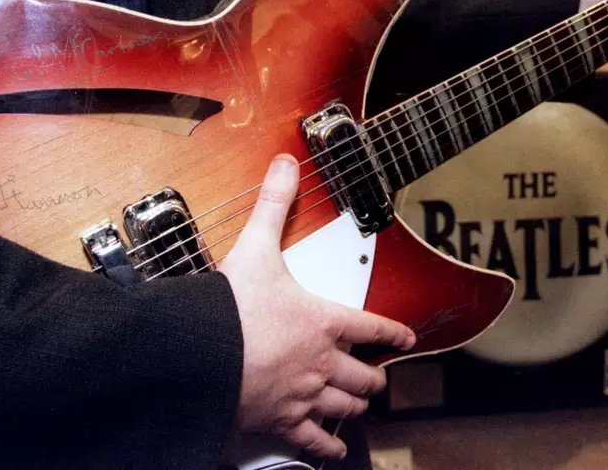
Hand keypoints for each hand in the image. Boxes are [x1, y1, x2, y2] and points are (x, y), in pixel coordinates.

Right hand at [219, 155, 415, 460]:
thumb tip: (286, 165)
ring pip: (346, 407)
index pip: (372, 327)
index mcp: (323, 321)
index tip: (406, 338)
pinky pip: (314, 441)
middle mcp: (323, 361)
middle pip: (363, 375)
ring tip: (358, 404)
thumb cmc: (231, 307)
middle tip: (376, 377)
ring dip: (355, 405)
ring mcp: (304, 396)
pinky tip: (333, 449)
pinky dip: (327, 447)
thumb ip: (274, 204)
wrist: (201, 355)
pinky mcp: (281, 422)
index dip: (393, 332)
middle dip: (372, 376)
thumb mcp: (256, 246)